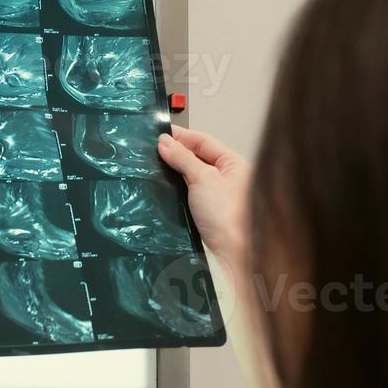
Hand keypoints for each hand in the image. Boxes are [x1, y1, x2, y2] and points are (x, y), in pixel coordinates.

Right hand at [157, 126, 251, 277]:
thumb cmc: (230, 217)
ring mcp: (217, 196)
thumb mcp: (203, 178)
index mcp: (234, 164)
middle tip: (152, 149)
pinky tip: (164, 187)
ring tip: (154, 166)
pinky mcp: (207, 213)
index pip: (204, 141)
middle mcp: (228, 178)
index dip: (182, 136)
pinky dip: (176, 189)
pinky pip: (188, 194)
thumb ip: (183, 158)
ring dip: (174, 172)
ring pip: (191, 176)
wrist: (232, 253)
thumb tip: (165, 142)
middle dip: (176, 153)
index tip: (160, 134)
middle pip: (197, 158)